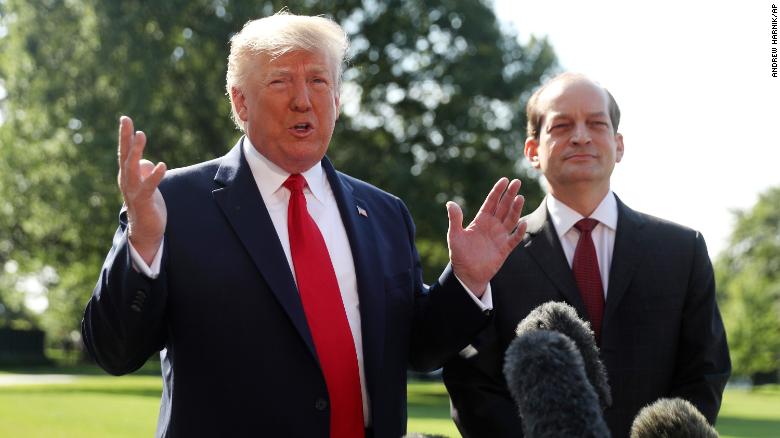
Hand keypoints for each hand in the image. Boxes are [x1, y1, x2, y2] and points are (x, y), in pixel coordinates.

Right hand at [117, 116, 166, 264]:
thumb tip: (148, 163)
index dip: (125, 136)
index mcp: (127, 175)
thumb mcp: (145, 185)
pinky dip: (155, 176)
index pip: (125, 152)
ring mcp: (133, 190)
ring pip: (133, 167)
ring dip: (136, 151)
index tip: (125, 119)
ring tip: (141, 134)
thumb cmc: (146, 205)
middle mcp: (126, 180)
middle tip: (126, 121)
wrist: (145, 231)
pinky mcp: (144, 201)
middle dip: (126, 137)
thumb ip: (145, 172)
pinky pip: (149, 186)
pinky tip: (162, 165)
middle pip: (125, 155)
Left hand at [447, 178, 526, 295]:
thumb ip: (455, 220)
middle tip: (517, 182)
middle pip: (503, 207)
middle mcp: (492, 225)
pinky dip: (519, 232)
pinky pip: (514, 238)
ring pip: (511, 219)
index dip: (498, 191)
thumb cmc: (459, 255)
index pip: (491, 202)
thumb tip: (450, 203)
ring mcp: (500, 236)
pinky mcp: (504, 249)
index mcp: (481, 220)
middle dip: (510, 195)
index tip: (505, 180)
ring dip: (516, 209)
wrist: (467, 274)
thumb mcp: (454, 236)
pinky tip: (523, 223)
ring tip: (520, 197)